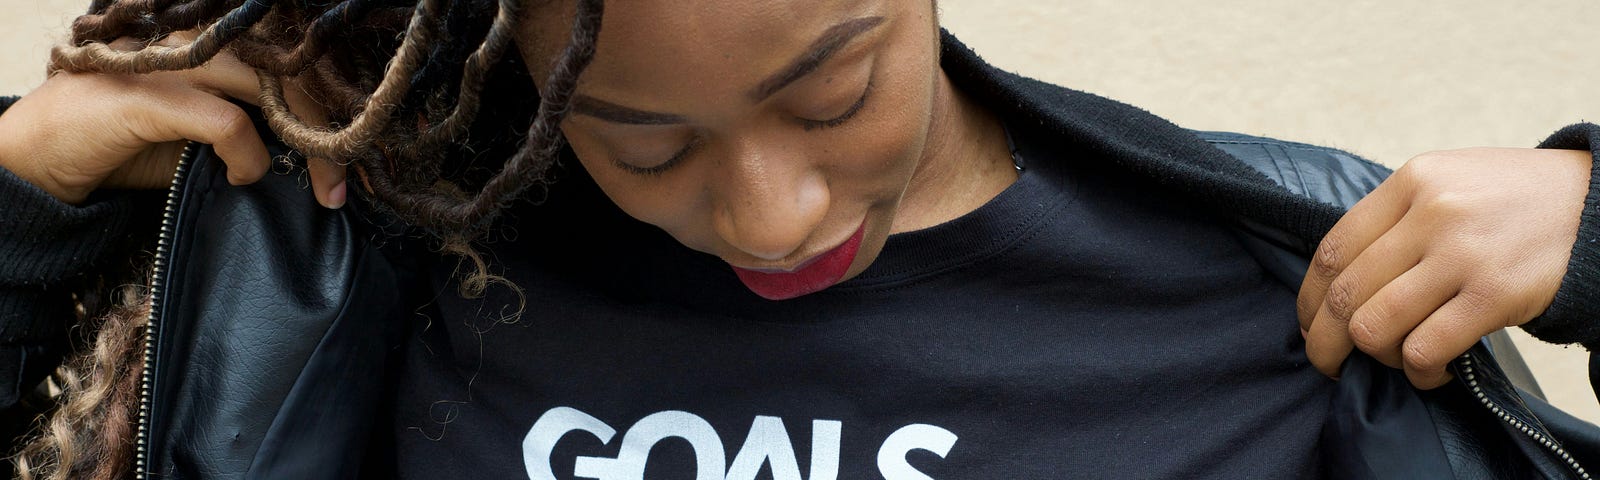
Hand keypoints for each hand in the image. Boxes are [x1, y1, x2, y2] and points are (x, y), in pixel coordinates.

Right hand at [0, 32, 345, 207]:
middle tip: (347, 182)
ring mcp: (169, 63)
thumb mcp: (203, 138)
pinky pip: (224, 120)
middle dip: (332, 124)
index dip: (332, 100)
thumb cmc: (124, 147)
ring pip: (270, 84)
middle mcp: (194, 42)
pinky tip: (245, 177)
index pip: (290, 57)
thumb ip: (256, 130)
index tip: (356, 153)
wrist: (40, 160)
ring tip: (323, 186)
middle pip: (291, 66)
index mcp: (212, 44)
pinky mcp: (147, 97)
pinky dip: (248, 153)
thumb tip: (318, 154)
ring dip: (310, 139)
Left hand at [1297, 147, 1590, 388]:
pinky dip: (1418, 371)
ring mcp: (1463, 254)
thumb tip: (1337, 278)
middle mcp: (1431, 213)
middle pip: (1345, 294)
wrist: (1598, 204)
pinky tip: (1431, 370)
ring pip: (1375, 326)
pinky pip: (1426, 348)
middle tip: (1328, 362)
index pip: (1332, 251)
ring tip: (1393, 360)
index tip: (1309, 322)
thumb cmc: (1513, 200)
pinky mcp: (1495, 294)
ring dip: (1375, 358)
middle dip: (1325, 340)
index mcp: (1411, 182)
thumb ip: (1394, 218)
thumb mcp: (1448, 182)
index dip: (1309, 298)